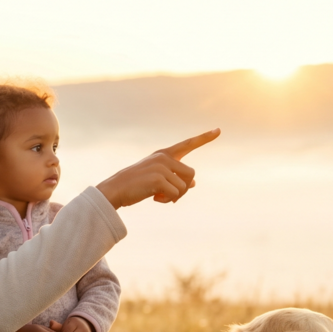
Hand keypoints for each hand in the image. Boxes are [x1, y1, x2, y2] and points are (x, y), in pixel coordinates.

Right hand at [95, 129, 219, 208]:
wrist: (114, 190)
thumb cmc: (134, 185)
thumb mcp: (156, 178)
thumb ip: (174, 177)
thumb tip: (194, 183)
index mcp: (163, 154)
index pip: (187, 144)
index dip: (204, 138)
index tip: (218, 130)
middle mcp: (164, 158)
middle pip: (191, 174)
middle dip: (184, 188)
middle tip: (171, 196)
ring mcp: (161, 167)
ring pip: (185, 186)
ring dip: (175, 196)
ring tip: (160, 197)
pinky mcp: (158, 179)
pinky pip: (175, 194)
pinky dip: (167, 200)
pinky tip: (155, 199)